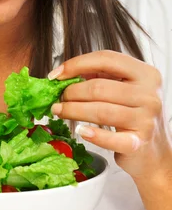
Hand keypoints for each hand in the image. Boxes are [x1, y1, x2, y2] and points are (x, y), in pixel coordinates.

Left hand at [48, 50, 171, 181]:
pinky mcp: (139, 143)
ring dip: (73, 110)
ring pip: (100, 111)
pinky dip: (92, 134)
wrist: (154, 150)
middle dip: (72, 92)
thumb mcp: (123, 88)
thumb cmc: (133, 114)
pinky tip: (80, 130)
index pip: (107, 59)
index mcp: (145, 73)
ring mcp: (146, 119)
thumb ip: (100, 75)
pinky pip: (110, 138)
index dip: (77, 64)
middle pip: (99, 87)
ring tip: (59, 111)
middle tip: (58, 98)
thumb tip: (64, 73)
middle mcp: (149, 94)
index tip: (56, 74)